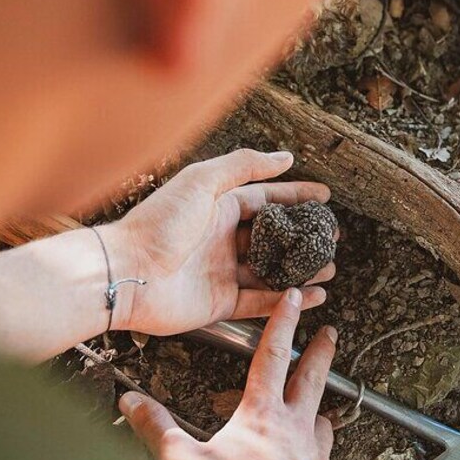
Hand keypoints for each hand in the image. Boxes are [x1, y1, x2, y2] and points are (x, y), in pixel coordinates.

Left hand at [112, 149, 335, 335]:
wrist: (126, 273)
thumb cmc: (157, 224)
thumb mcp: (202, 181)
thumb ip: (243, 166)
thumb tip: (284, 157)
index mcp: (218, 207)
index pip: (266, 199)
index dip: (296, 196)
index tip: (324, 197)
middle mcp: (222, 238)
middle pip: (273, 237)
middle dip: (304, 236)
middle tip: (332, 236)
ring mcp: (221, 271)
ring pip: (271, 270)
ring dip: (301, 269)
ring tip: (330, 267)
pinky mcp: (219, 302)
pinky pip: (261, 301)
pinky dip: (286, 299)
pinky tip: (311, 294)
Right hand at [119, 289, 335, 459]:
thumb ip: (158, 429)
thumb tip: (133, 404)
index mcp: (261, 415)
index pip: (273, 355)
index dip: (282, 323)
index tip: (291, 301)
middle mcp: (293, 428)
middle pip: (311, 377)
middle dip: (319, 351)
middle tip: (328, 333)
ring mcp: (311, 454)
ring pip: (323, 414)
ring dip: (321, 398)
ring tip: (323, 393)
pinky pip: (326, 449)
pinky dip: (322, 440)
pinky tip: (316, 446)